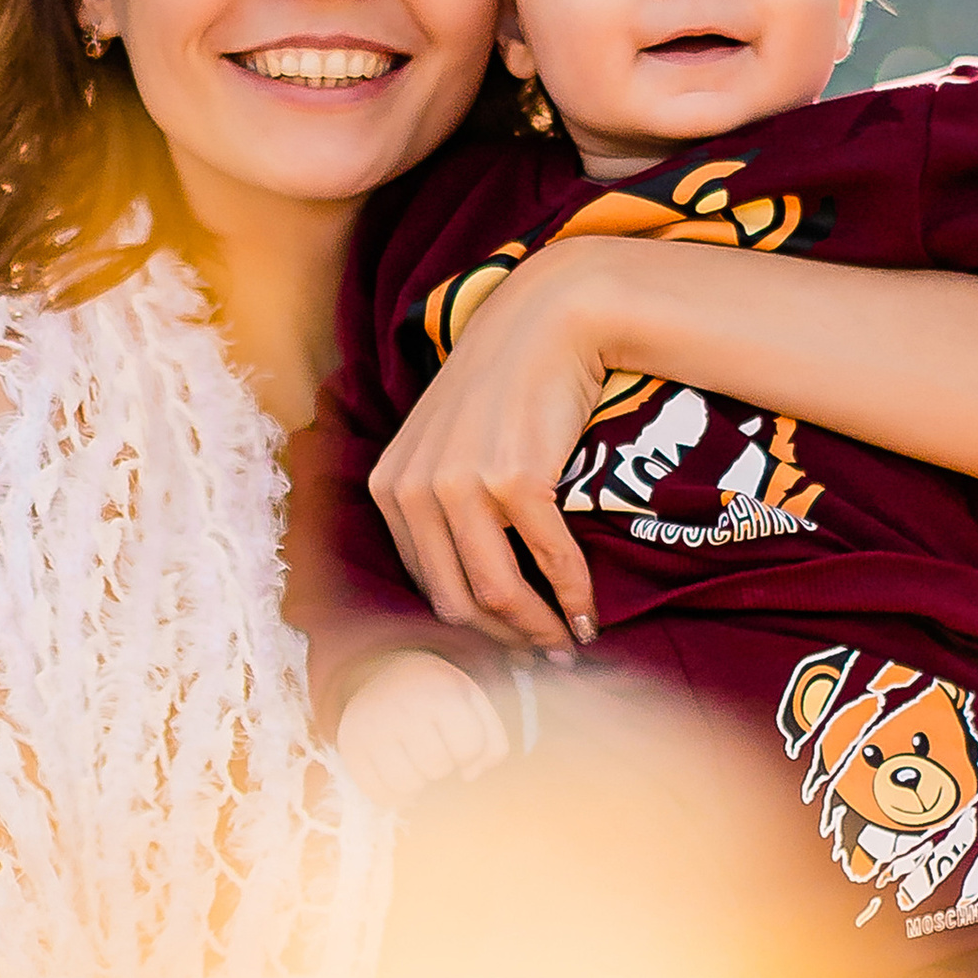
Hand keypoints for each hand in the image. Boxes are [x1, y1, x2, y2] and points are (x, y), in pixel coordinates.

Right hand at [336, 652, 513, 809]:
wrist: (386, 674)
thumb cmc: (439, 696)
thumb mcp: (473, 703)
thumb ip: (492, 742)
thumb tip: (469, 776)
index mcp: (440, 693)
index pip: (469, 746)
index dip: (469, 752)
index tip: (458, 739)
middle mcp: (403, 709)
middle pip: (437, 767)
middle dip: (442, 764)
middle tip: (433, 746)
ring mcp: (372, 728)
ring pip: (407, 786)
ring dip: (419, 782)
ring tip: (416, 761)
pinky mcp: (350, 747)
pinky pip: (379, 795)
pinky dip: (394, 794)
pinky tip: (397, 772)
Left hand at [369, 245, 611, 650]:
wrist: (548, 320)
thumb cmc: (504, 387)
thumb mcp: (446, 444)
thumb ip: (442, 506)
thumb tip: (473, 593)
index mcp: (389, 487)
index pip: (423, 584)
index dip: (468, 628)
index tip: (506, 646)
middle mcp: (413, 489)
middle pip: (456, 601)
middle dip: (502, 641)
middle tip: (542, 657)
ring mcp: (461, 483)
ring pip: (497, 593)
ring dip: (539, 630)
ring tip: (568, 642)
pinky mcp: (514, 478)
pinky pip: (548, 559)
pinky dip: (572, 595)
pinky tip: (589, 611)